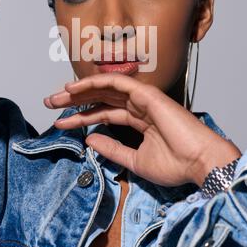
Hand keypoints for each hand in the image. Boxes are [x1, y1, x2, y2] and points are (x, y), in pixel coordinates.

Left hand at [44, 73, 241, 187]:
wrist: (197, 162)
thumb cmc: (174, 164)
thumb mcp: (134, 160)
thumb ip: (113, 149)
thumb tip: (90, 141)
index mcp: (138, 120)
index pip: (103, 114)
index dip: (80, 117)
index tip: (60, 123)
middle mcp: (138, 107)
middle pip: (100, 99)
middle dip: (74, 100)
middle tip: (50, 103)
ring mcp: (142, 99)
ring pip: (104, 89)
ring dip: (79, 90)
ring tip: (56, 96)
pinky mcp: (146, 93)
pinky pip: (116, 83)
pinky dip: (95, 83)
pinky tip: (75, 88)